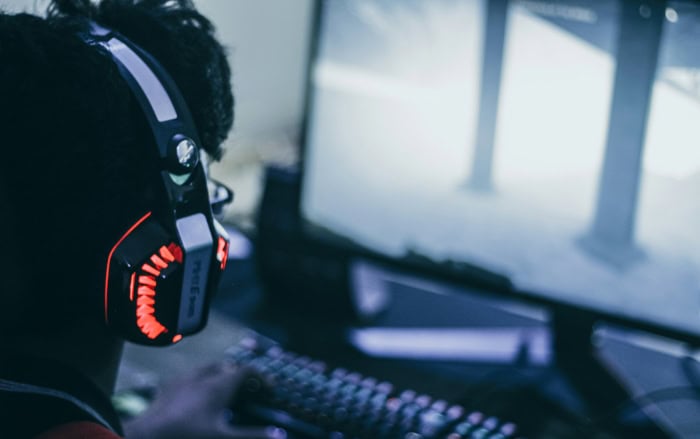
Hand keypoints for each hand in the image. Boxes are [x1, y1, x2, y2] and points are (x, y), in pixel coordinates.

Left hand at [123, 362, 284, 438]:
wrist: (146, 436)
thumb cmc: (187, 436)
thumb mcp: (223, 438)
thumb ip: (252, 436)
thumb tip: (280, 435)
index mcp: (220, 385)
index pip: (247, 370)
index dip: (261, 377)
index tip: (269, 390)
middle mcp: (203, 377)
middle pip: (228, 368)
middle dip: (240, 377)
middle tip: (249, 393)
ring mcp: (184, 380)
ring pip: (207, 369)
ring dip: (219, 376)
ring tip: (224, 392)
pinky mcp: (167, 387)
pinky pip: (188, 377)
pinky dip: (198, 382)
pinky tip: (195, 397)